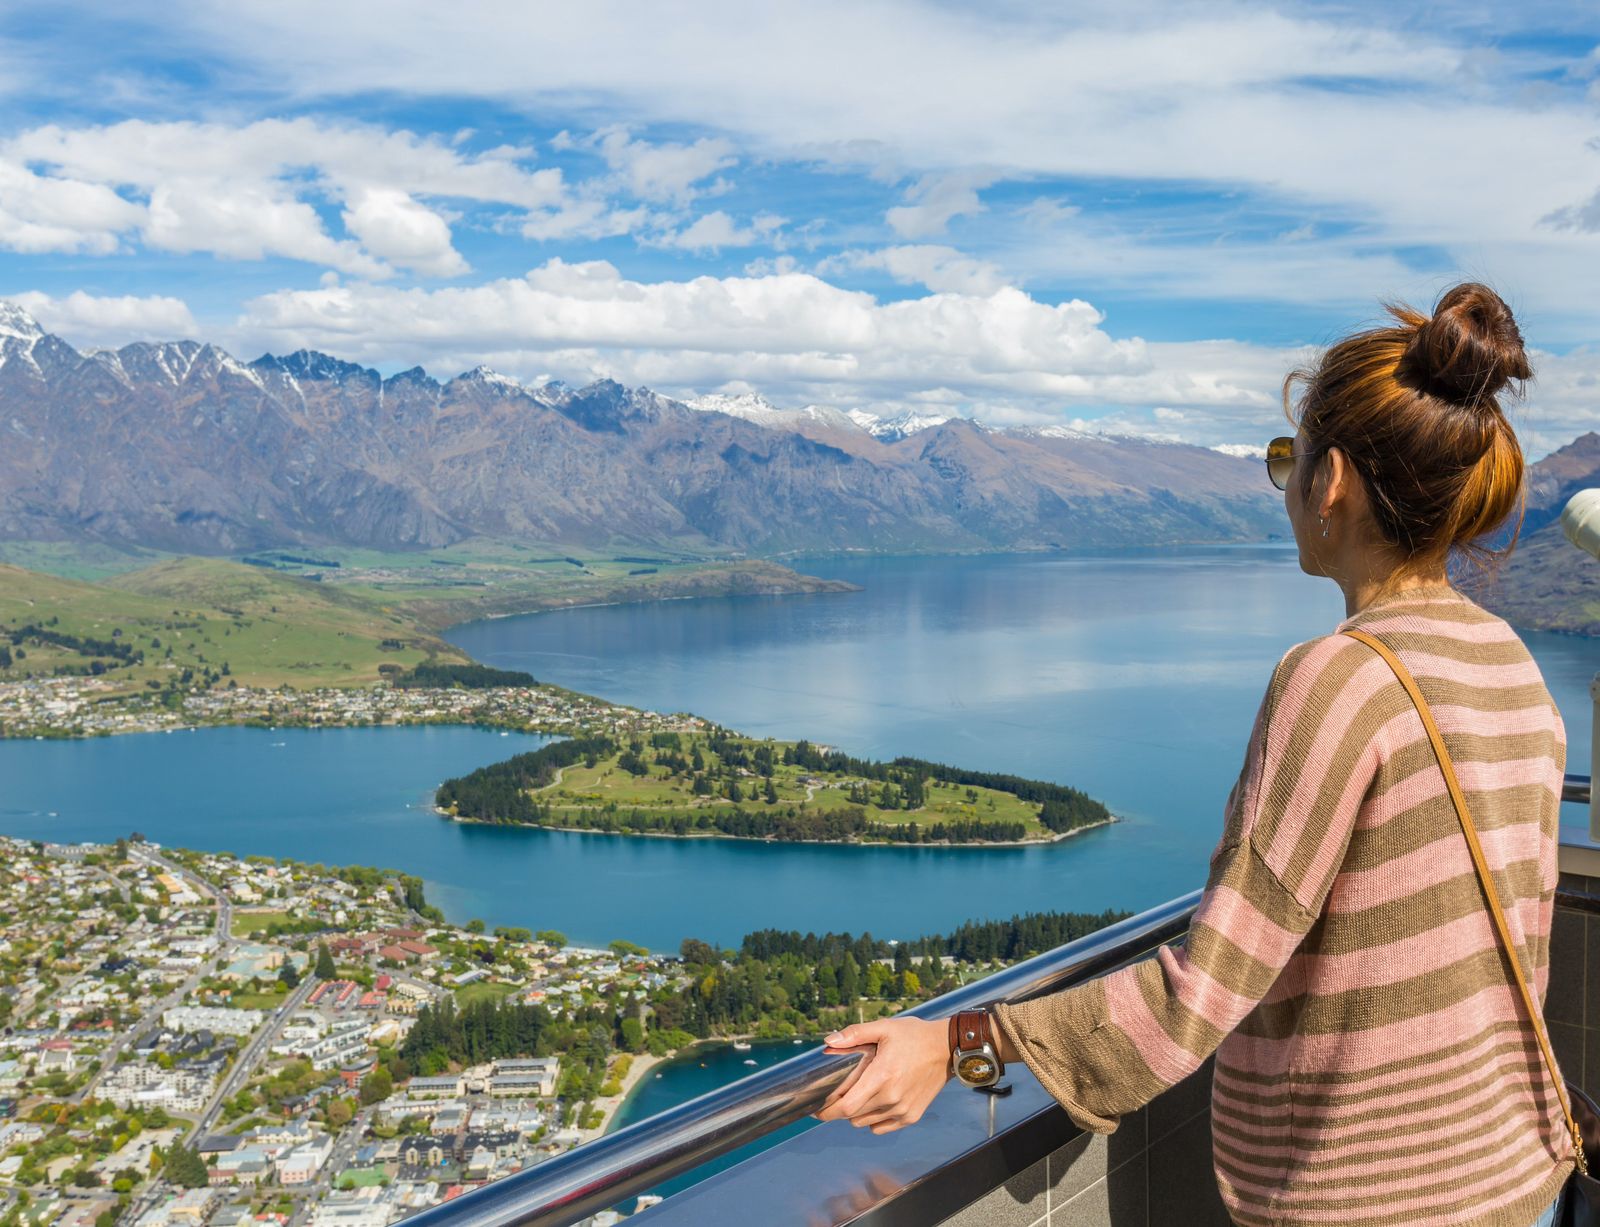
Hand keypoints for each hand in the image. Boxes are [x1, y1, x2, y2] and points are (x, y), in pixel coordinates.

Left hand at [812, 1016, 950, 1133]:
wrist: (946, 1049)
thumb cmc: (913, 1036)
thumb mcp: (884, 1028)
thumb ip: (854, 1034)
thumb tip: (828, 1041)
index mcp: (881, 1076)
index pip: (846, 1107)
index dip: (827, 1111)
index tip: (815, 1109)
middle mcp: (891, 1098)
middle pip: (852, 1116)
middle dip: (839, 1109)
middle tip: (837, 1094)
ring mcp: (902, 1110)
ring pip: (865, 1123)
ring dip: (856, 1113)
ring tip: (861, 1093)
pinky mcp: (911, 1116)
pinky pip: (881, 1127)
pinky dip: (873, 1119)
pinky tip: (877, 1101)